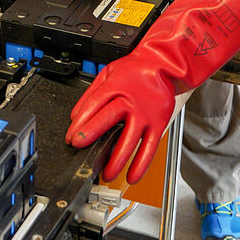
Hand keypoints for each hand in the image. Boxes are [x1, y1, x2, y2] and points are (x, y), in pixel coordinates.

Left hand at [66, 0, 239, 181]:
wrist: (167, 63)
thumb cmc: (136, 69)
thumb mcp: (108, 73)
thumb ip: (92, 94)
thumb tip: (76, 116)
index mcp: (115, 85)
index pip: (94, 104)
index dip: (81, 122)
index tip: (72, 136)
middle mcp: (130, 99)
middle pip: (108, 117)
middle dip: (91, 134)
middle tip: (80, 148)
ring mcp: (146, 112)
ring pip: (129, 138)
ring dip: (116, 159)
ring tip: (106, 173)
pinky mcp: (158, 122)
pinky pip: (150, 147)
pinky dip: (141, 163)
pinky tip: (132, 176)